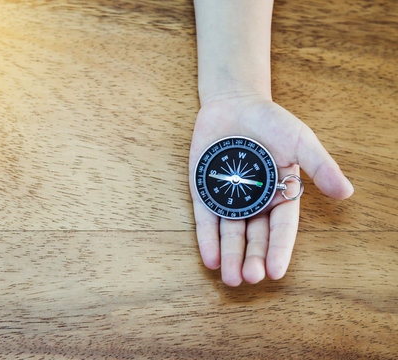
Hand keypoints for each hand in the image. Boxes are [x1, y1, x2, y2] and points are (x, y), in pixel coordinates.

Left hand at [188, 96, 353, 285]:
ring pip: (230, 233)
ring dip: (230, 256)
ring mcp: (228, 199)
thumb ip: (320, 166)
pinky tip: (209, 259)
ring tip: (231, 278)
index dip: (279, 250)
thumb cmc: (271, 121)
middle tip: (249, 277)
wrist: (234, 104)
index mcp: (281, 196)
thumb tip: (346, 193)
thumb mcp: (300, 140)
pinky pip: (206, 219)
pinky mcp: (204, 193)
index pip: (281, 229)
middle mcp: (256, 203)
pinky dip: (207, 239)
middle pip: (255, 237)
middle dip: (252, 258)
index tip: (275, 273)